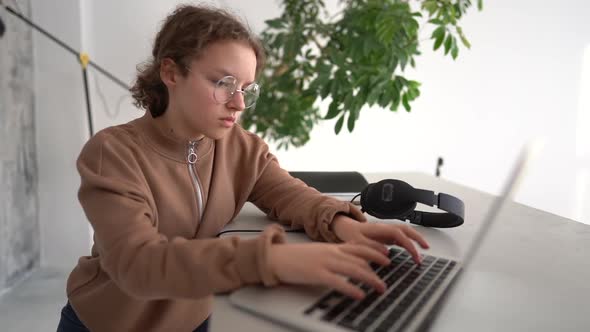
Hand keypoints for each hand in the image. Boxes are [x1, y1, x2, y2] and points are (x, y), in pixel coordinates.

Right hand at [268, 242, 389, 299]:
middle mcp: (331, 253)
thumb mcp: (318, 252)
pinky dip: (351, 288)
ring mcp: (325, 263)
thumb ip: (333, 255)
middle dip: (378, 267)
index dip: (375, 251)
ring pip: (354, 269)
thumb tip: (347, 262)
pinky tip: (360, 294)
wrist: (276, 258)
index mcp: (332, 247)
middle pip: (361, 258)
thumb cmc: (295, 257)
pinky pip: (338, 282)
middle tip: (389, 274)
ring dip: (371, 279)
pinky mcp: (317, 274)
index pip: (359, 247)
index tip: (387, 255)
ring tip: (381, 287)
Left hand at [331, 215, 428, 263]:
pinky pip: (400, 237)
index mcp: (379, 229)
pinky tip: (412, 251)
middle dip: (418, 237)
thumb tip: (386, 253)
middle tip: (426, 248)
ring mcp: (386, 231)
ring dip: (415, 238)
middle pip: (405, 229)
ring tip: (424, 249)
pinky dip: (408, 242)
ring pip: (405, 231)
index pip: (399, 234)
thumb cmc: (350, 234)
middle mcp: (385, 228)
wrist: (344, 228)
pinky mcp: (385, 235)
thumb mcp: (356, 242)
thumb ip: (370, 247)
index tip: (415, 256)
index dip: (408, 244)